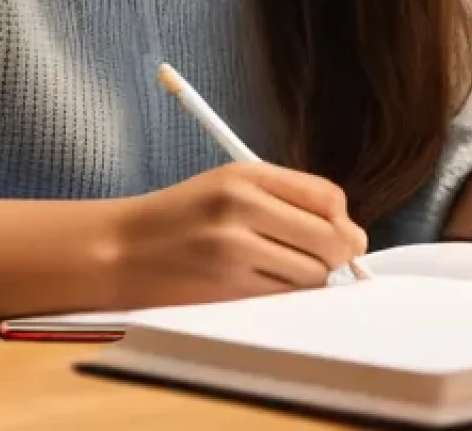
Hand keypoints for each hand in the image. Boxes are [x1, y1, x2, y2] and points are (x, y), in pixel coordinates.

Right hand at [113, 162, 367, 309]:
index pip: (326, 196)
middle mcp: (242, 208)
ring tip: (283, 268)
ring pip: (311, 274)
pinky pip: (283, 297)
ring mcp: (233, 251)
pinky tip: (264, 283)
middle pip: (327, 238)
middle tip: (328, 258)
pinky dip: (285, 293)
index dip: (343, 218)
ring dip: (310, 277)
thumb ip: (288, 197)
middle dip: (338, 253)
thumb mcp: (231, 183)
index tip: (342, 230)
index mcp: (247, 175)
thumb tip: (350, 232)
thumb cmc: (184, 214)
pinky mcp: (226, 290)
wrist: (121, 248)